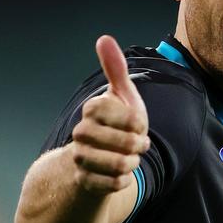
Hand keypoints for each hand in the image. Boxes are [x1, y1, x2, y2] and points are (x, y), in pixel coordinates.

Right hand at [70, 35, 149, 193]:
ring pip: (117, 165)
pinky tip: (122, 174)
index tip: (139, 124)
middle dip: (137, 144)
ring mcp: (81, 157)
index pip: (120, 114)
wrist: (102, 155)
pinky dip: (123, 180)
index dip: (135, 121)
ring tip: (132, 158)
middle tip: (140, 143)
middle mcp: (82, 133)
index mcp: (93, 110)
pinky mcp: (85, 181)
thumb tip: (104, 38)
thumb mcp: (122, 94)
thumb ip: (115, 68)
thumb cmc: (117, 121)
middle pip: (120, 141)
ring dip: (132, 163)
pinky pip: (112, 184)